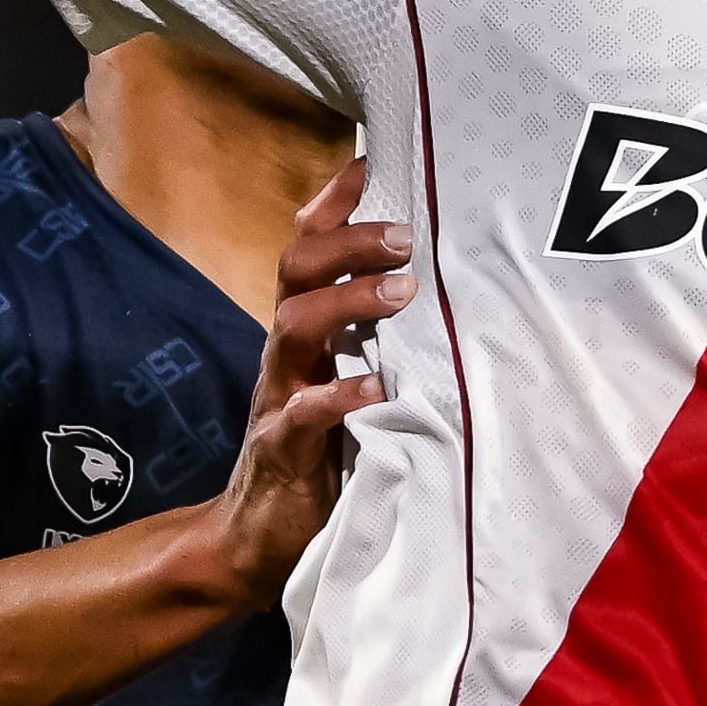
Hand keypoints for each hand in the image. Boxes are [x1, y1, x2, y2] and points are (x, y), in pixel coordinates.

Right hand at [191, 160, 406, 612]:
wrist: (258, 543)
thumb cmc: (323, 458)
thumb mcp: (357, 388)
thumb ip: (384, 346)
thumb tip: (448, 296)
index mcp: (307, 336)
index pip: (309, 251)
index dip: (333, 206)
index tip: (371, 162)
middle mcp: (288, 356)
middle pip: (296, 272)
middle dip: (348, 243)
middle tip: (406, 234)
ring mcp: (279, 400)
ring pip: (294, 327)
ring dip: (347, 302)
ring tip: (402, 291)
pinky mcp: (282, 452)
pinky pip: (302, 414)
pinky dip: (337, 396)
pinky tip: (374, 389)